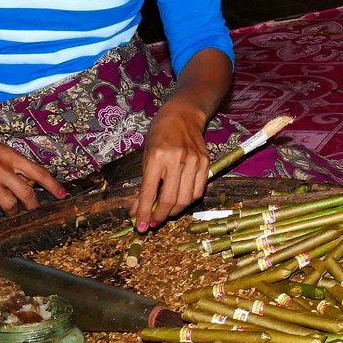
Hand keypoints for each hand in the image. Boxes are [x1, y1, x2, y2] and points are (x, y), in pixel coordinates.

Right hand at [0, 116, 64, 217]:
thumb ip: (9, 160)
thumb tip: (23, 174)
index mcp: (9, 155)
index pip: (38, 172)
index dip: (53, 186)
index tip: (62, 195)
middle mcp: (1, 169)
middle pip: (27, 194)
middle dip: (33, 206)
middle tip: (32, 210)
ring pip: (10, 205)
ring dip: (12, 211)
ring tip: (9, 210)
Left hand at [133, 101, 210, 230]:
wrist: (182, 115)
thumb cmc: (159, 135)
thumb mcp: (146, 157)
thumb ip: (143, 185)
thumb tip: (137, 211)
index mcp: (156, 156)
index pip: (149, 192)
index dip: (144, 213)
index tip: (141, 227)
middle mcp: (176, 159)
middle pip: (169, 199)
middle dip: (159, 216)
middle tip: (153, 223)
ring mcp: (193, 161)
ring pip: (185, 199)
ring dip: (174, 211)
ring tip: (165, 213)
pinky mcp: (205, 163)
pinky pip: (198, 191)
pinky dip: (188, 201)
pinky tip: (180, 201)